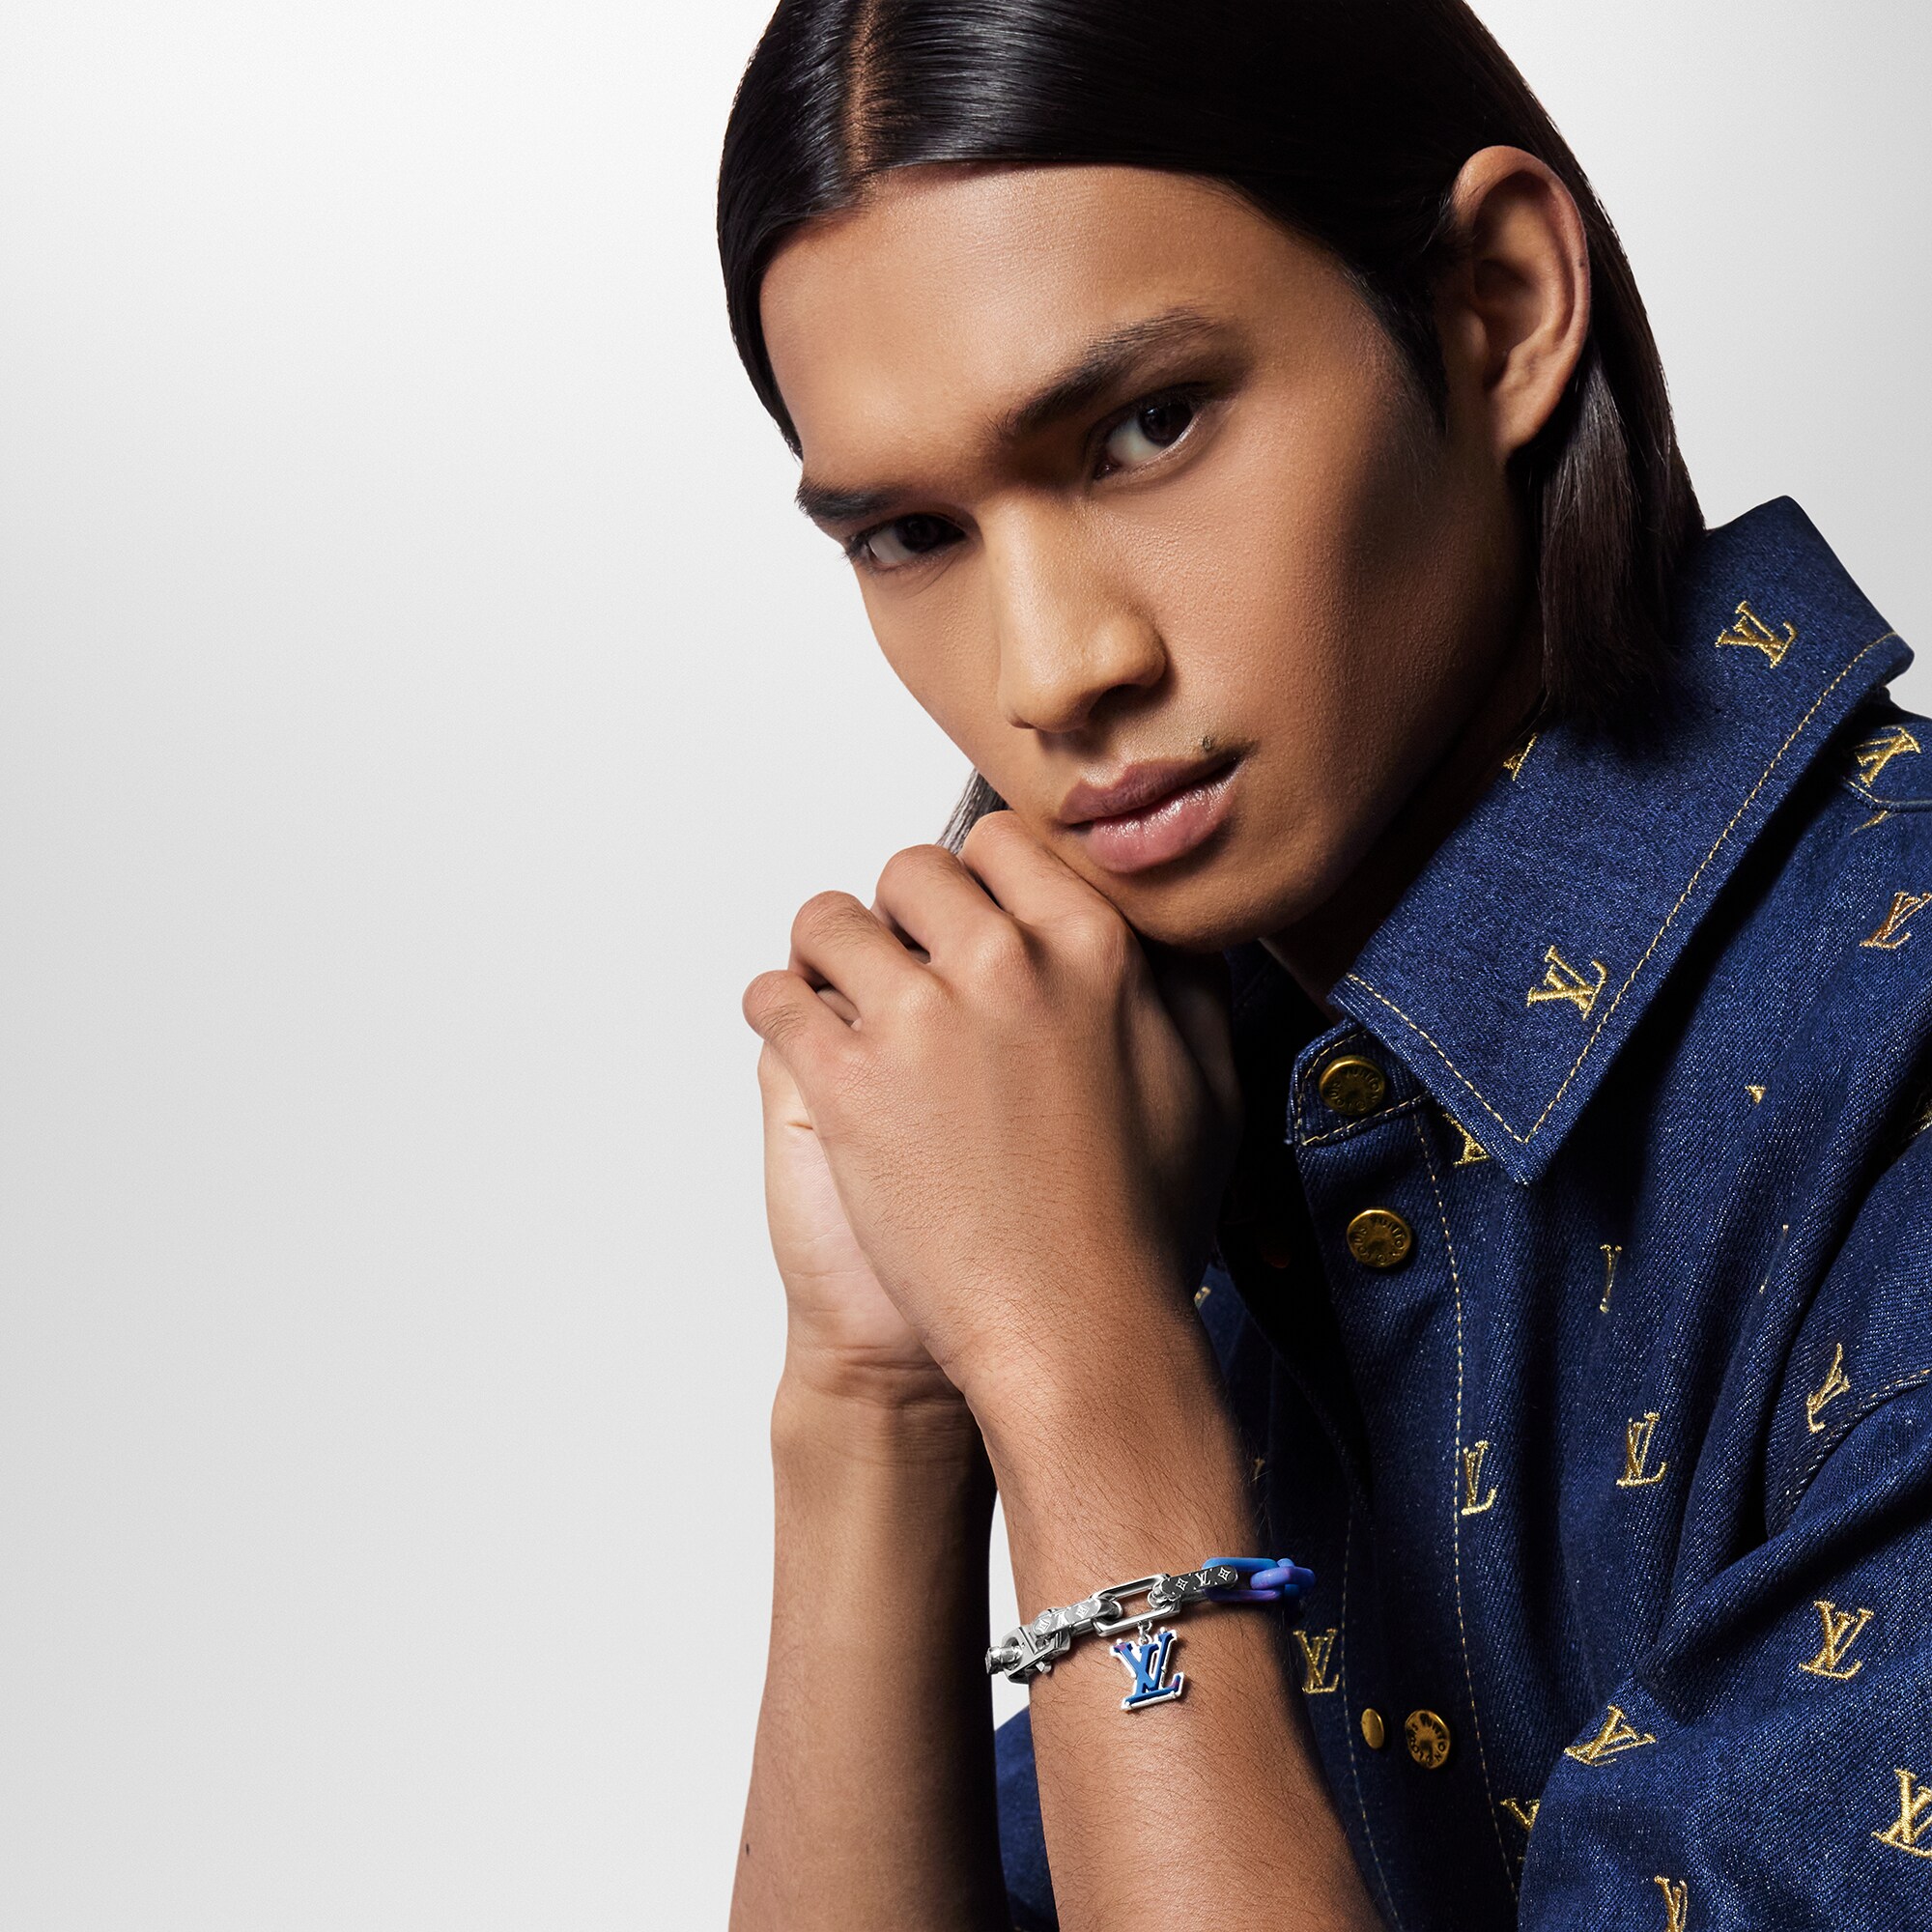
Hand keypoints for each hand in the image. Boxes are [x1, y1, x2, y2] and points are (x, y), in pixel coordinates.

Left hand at [743, 812, 1240, 1422]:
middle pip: (912, 870)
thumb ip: (1179, 983)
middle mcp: (1006, 961)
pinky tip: (803, 1041)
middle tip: (907, 972)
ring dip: (831, 957)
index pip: (1005, 842)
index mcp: (1095, 947)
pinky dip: (778, 1012)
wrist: (1076, 1336)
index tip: (967, 917)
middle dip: (903, 916)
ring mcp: (919, 1017)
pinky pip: (774, 996)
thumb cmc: (1142, 1227)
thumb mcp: (1207, 1084)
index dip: (978, 880)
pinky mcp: (846, 1081)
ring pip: (830, 920)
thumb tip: (1156, 925)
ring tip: (843, 1004)